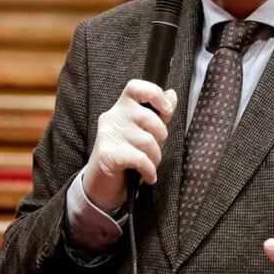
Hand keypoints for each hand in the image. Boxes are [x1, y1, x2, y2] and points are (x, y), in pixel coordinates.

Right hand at [81, 80, 176, 212]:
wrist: (101, 185)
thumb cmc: (126, 155)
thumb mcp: (143, 131)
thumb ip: (158, 113)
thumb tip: (171, 94)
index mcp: (122, 107)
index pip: (136, 88)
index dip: (155, 94)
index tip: (166, 110)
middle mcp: (113, 117)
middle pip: (150, 118)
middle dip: (160, 138)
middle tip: (154, 150)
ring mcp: (108, 134)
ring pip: (147, 141)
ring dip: (155, 158)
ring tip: (149, 165)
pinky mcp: (107, 153)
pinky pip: (140, 159)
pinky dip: (149, 171)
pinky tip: (148, 177)